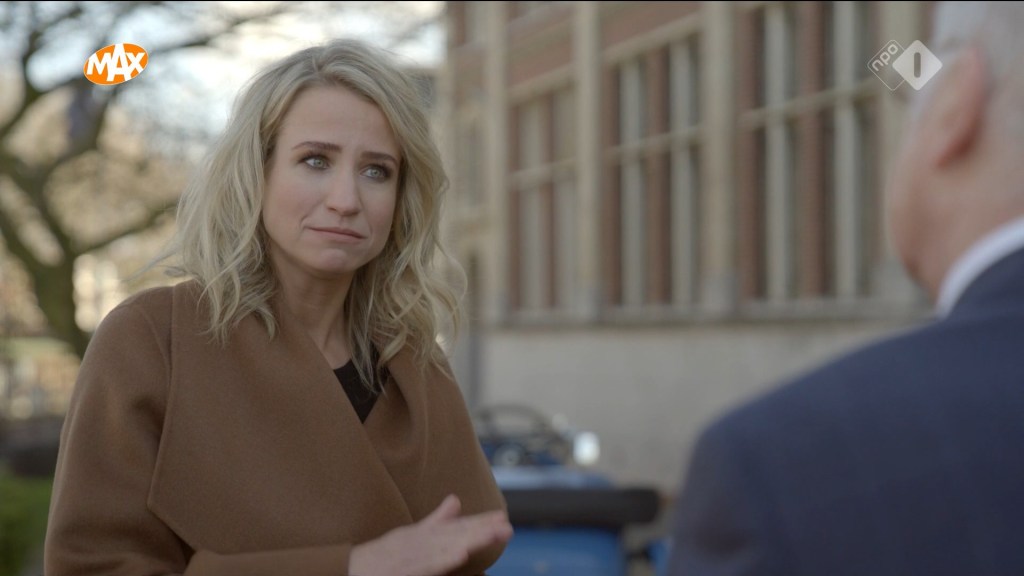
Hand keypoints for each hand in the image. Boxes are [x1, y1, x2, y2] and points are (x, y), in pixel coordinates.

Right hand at [348, 494, 512, 575]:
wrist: (353, 569)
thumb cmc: (384, 555)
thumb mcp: (412, 534)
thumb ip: (437, 519)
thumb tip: (456, 500)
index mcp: (426, 534)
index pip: (458, 527)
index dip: (481, 522)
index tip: (502, 518)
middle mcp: (422, 541)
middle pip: (456, 534)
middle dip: (482, 530)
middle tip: (505, 526)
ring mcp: (414, 555)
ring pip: (446, 547)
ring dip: (469, 540)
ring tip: (491, 536)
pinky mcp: (406, 569)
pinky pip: (428, 565)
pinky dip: (443, 559)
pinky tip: (460, 555)